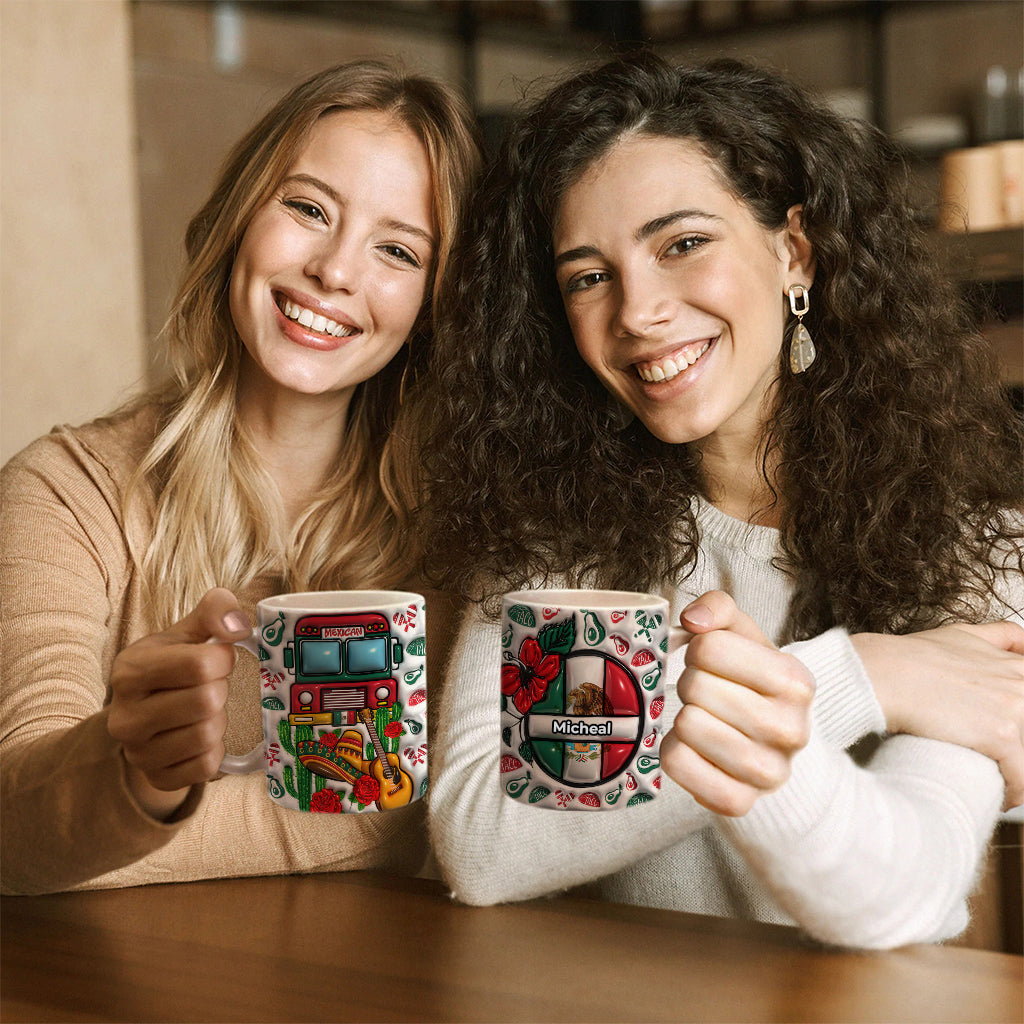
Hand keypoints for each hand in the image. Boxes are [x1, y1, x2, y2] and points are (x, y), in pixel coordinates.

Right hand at [107, 588, 250, 818]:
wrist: (145, 713)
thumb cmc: (173, 666)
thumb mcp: (188, 631)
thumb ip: (215, 611)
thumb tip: (238, 626)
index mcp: (129, 671)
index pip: (199, 664)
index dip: (223, 659)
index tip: (219, 659)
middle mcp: (124, 716)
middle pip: (206, 701)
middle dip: (220, 690)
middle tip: (210, 687)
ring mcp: (137, 753)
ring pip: (208, 735)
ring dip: (219, 720)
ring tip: (204, 711)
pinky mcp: (156, 778)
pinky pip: (207, 767)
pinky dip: (215, 750)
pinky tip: (202, 736)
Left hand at [660, 591, 814, 816]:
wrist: (772, 744)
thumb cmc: (749, 682)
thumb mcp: (743, 636)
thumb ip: (719, 608)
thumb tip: (693, 619)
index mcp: (796, 681)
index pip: (709, 647)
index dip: (698, 650)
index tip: (711, 662)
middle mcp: (791, 729)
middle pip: (694, 687)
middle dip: (690, 684)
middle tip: (705, 694)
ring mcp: (768, 773)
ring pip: (686, 726)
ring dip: (682, 717)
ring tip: (702, 719)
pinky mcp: (739, 802)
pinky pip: (676, 764)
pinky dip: (673, 752)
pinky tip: (694, 748)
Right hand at [852, 622, 1023, 809]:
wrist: (884, 673)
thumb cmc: (910, 657)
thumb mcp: (960, 634)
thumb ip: (999, 636)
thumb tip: (1022, 640)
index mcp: (1016, 666)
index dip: (1018, 722)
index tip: (1009, 734)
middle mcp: (1021, 684)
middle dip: (1018, 747)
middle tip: (1000, 758)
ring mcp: (1016, 709)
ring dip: (1018, 772)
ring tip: (1001, 782)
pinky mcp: (1002, 735)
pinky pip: (1022, 779)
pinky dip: (1014, 793)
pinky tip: (1000, 796)